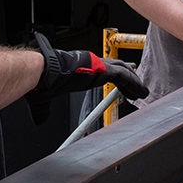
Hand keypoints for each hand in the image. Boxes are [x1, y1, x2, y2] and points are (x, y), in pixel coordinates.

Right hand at [26, 32, 147, 124]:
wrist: (45, 72)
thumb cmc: (43, 80)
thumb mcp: (46, 97)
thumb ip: (45, 110)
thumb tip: (40, 120)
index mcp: (82, 67)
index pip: (103, 69)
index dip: (114, 76)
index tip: (120, 85)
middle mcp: (93, 63)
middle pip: (117, 67)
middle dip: (128, 76)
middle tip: (136, 87)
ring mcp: (99, 65)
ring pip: (123, 71)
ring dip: (134, 82)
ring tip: (142, 92)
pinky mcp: (104, 69)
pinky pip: (124, 76)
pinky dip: (133, 84)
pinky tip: (139, 92)